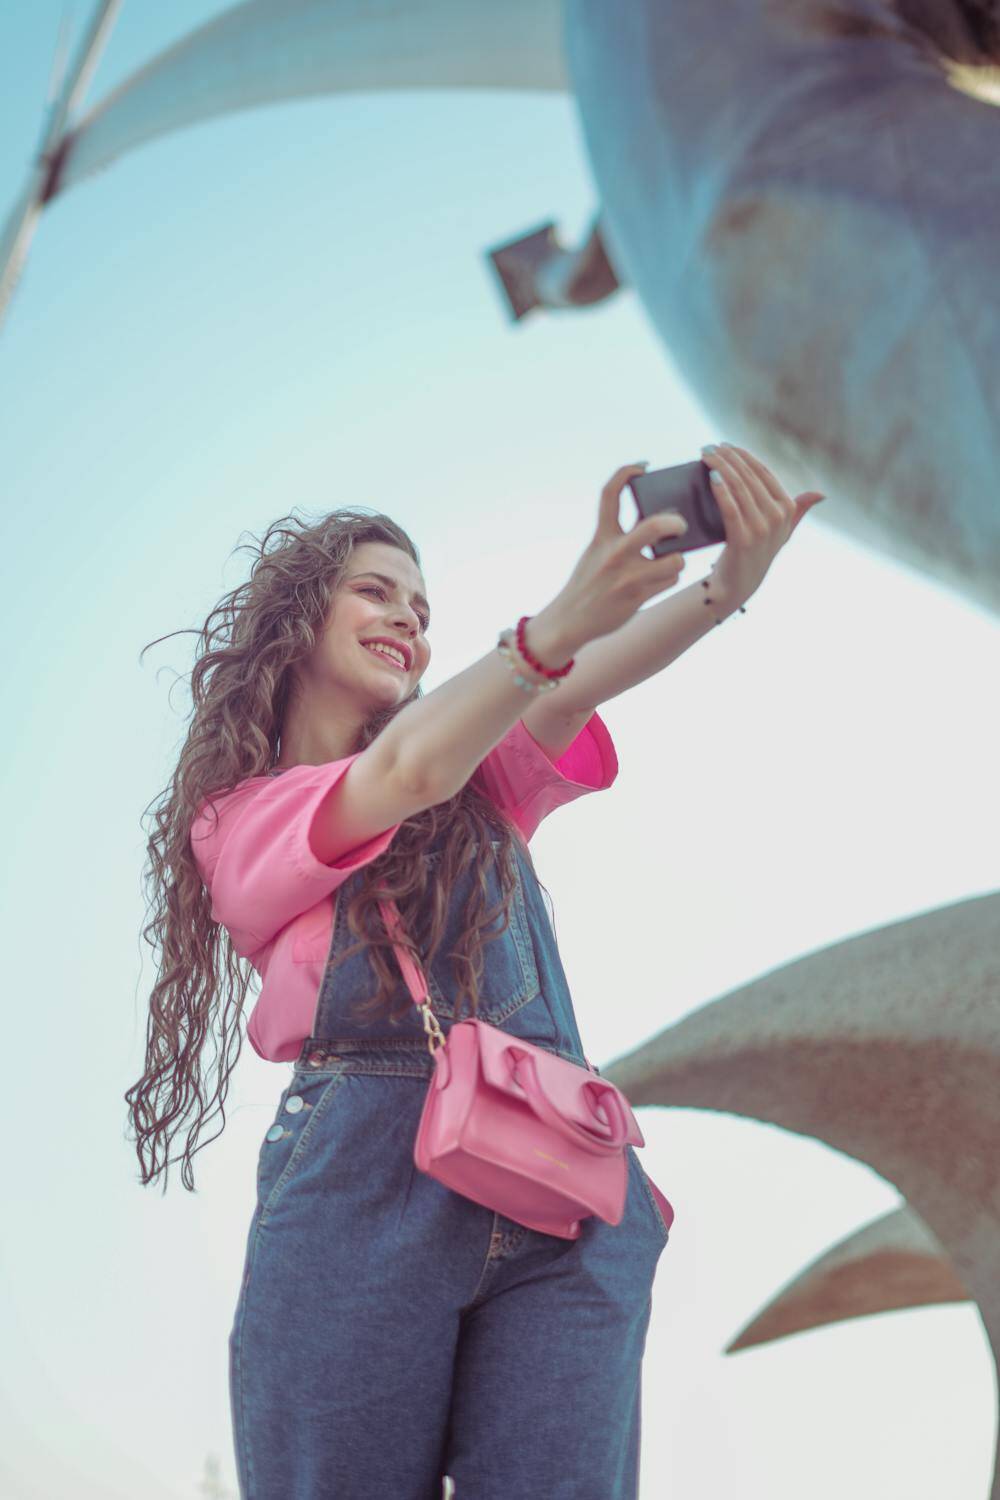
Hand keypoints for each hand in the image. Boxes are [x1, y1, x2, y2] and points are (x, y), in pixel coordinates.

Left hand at [701, 443, 825, 607]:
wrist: (738, 584)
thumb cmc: (756, 553)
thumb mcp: (783, 531)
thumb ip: (799, 510)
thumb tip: (821, 494)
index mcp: (787, 509)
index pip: (764, 474)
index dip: (745, 457)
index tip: (727, 445)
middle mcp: (777, 517)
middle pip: (749, 478)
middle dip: (728, 458)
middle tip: (710, 446)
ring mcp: (761, 529)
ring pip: (739, 489)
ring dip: (721, 467)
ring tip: (705, 454)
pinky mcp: (743, 539)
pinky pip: (730, 508)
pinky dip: (720, 490)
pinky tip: (711, 476)